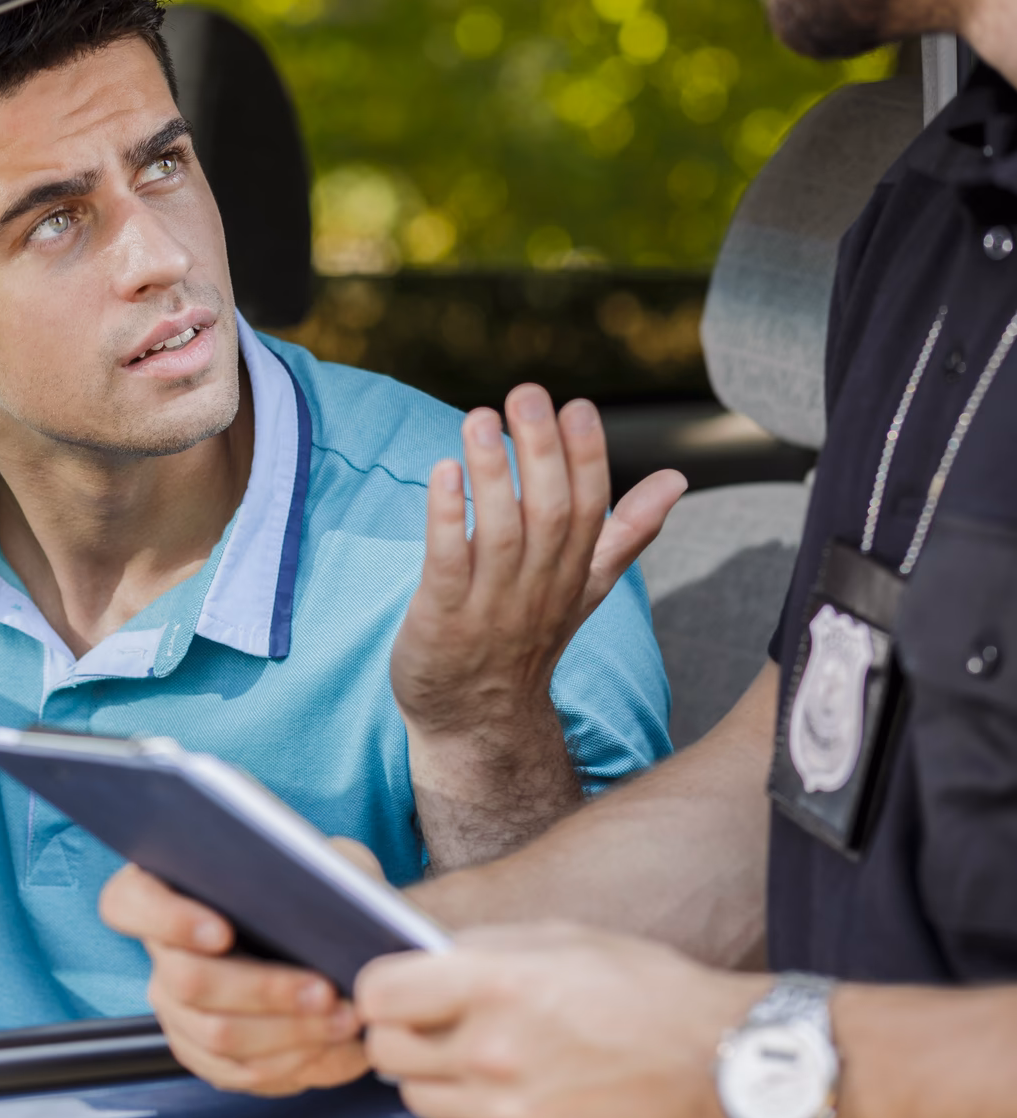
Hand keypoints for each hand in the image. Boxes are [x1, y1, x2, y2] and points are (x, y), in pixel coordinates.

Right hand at [99, 842, 380, 1095]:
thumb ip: (310, 864)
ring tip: (342, 1020)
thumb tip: (315, 889)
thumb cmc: (315, 888)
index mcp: (164, 888)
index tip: (222, 932)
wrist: (328, 940)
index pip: (129, 902)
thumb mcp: (318, 859)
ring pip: (215, 1033)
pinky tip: (329, 1046)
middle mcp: (159, 950)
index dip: (168, 920)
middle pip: (187, 980)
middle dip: (263, 990)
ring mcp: (174, 1006)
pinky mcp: (200, 1050)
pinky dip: (288, 1063)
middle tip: (323, 990)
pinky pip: (234, 1070)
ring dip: (287, 1032)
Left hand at [357, 923, 766, 1117]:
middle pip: (386, 1054)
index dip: (380, 990)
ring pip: (420, 1101)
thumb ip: (479, 951)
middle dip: (400, 1035)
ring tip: (488, 1061)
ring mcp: (510, 1117)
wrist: (723, 1068)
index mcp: (494, 985)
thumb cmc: (644, 991)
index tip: (397, 991)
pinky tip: (523, 1096)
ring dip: (439, 1080)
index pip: (377, 993)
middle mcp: (492, 1054)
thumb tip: (419, 960)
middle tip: (433, 1027)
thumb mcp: (559, 939)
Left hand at [394, 386, 685, 742]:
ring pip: (499, 534)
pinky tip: (441, 472)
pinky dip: (446, 519)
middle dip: (540, 452)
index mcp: (572, 574)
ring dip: (491, 474)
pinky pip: (448, 565)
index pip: (588, 509)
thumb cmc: (524, 642)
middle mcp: (537, 588)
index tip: (578, 405)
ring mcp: (490, 607)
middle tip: (527, 394)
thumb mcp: (583, 589)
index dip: (586, 457)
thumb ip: (625, 534)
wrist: (477, 723)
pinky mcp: (443, 621)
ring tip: (480, 419)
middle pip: (548, 513)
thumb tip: (676, 480)